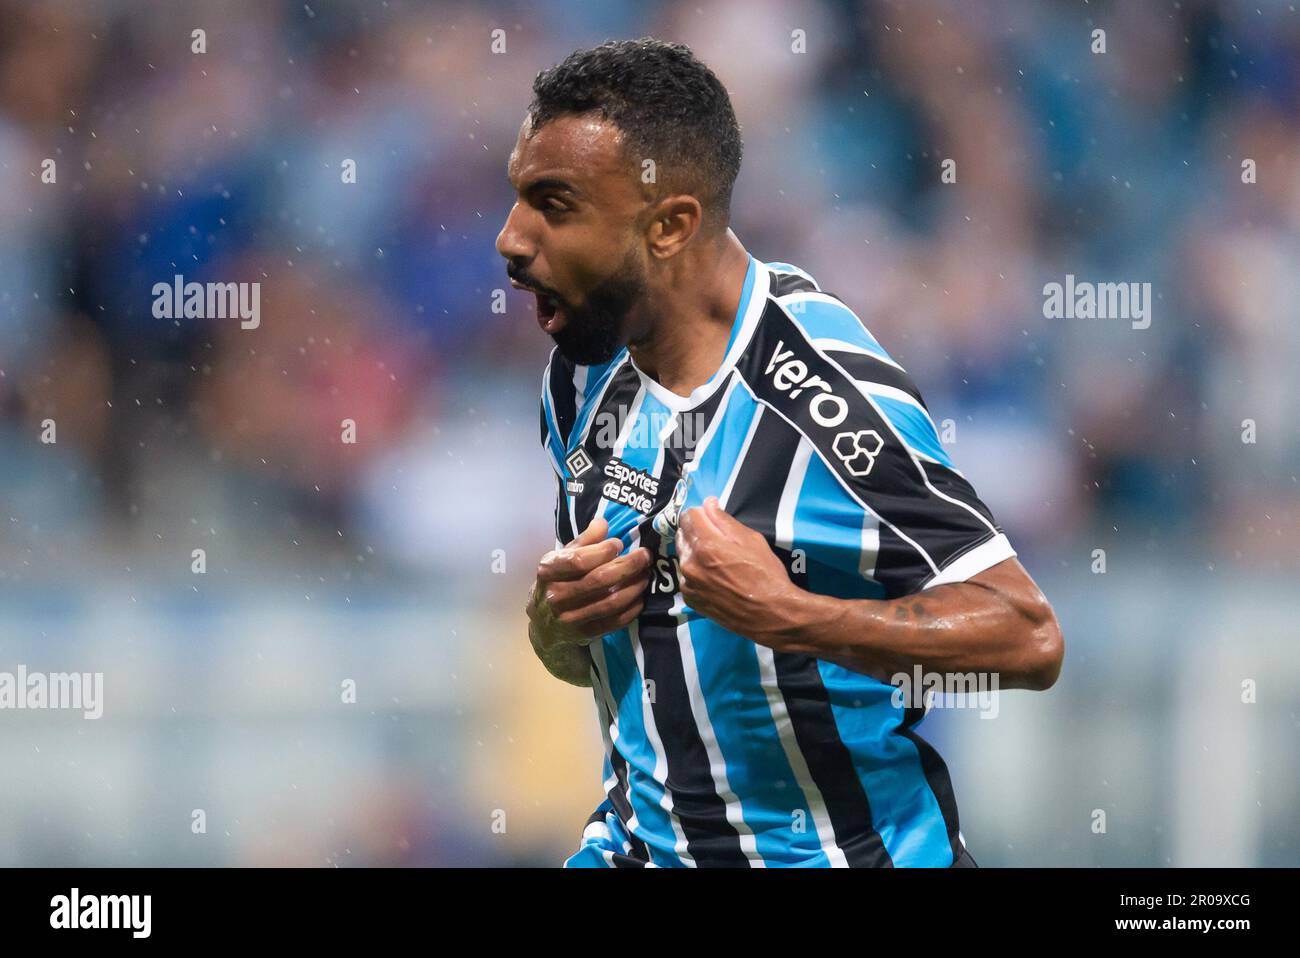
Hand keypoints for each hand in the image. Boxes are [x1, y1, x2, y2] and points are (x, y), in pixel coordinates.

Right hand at [528, 516, 651, 642]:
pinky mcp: (585, 634)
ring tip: (646, 575)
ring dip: (634, 586)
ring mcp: (571, 618)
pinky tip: (640, 597)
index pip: (579, 560)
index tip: (619, 543)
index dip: (603, 551)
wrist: (544, 624)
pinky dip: (632, 608)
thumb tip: (603, 523)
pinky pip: (615, 621)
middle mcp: (556, 596)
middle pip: (599, 580)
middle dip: (628, 566)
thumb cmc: (558, 581)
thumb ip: (584, 540)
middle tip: (645, 556)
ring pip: (611, 602)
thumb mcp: (563, 557)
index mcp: (548, 571)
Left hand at [675, 497, 801, 646]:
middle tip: (716, 539)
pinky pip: (686, 577)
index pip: (688, 516)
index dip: (701, 514)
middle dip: (696, 531)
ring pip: (682, 556)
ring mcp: (688, 583)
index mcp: (706, 545)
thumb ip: (724, 520)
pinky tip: (714, 578)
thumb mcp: (752, 540)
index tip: (711, 518)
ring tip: (717, 561)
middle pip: (682, 535)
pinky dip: (695, 573)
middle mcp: (690, 564)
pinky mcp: (690, 599)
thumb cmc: (766, 574)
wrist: (770, 614)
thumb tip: (708, 504)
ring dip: (694, 553)